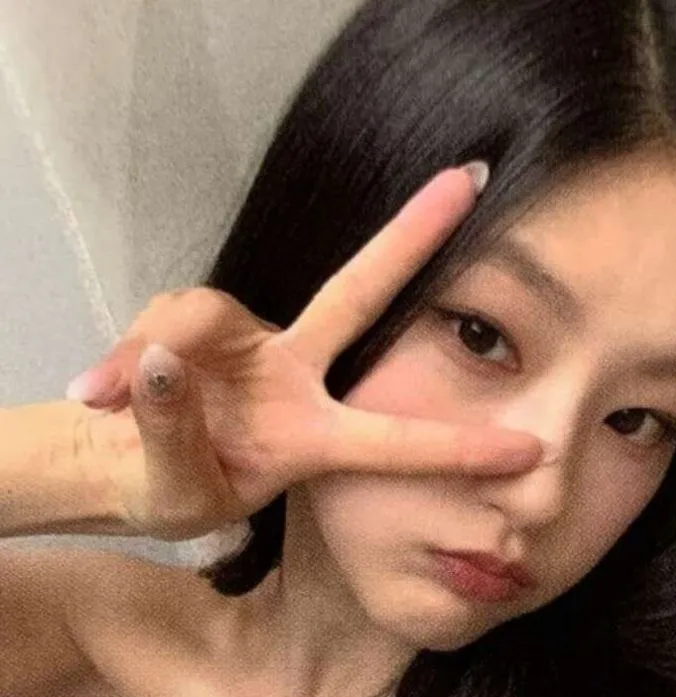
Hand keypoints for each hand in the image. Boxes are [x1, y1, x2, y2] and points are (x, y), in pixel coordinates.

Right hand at [72, 166, 543, 540]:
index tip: (529, 450)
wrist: (119, 468)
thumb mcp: (177, 487)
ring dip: (155, 351)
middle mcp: (291, 376)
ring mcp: (244, 343)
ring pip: (204, 314)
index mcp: (311, 438)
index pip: (392, 441)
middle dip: (409, 237)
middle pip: (355, 292)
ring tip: (105, 394)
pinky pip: (162, 322)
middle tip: (469, 181)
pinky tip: (97, 392)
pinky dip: (124, 358)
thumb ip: (171, 431)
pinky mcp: (193, 324)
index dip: (457, 447)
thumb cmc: (171, 489)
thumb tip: (166, 363)